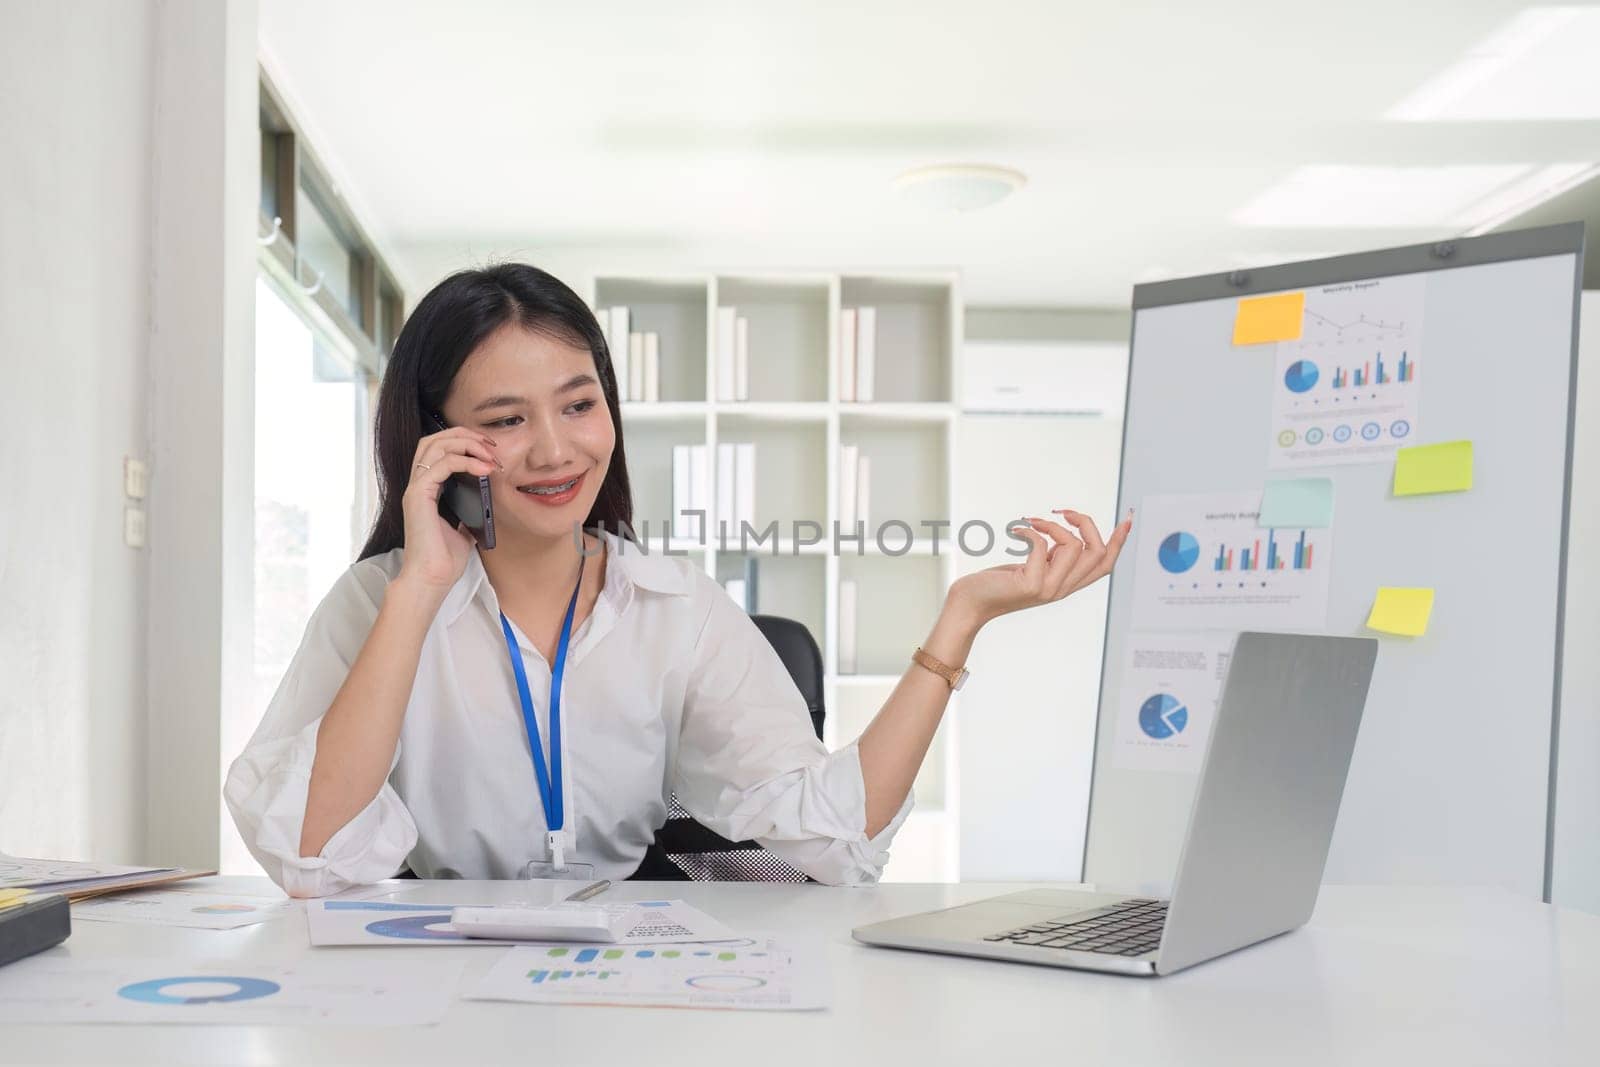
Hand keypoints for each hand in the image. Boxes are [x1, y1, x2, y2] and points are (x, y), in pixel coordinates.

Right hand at [396, 425, 502, 591]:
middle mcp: (418, 485)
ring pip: (435, 445)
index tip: (490, 450)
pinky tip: (484, 469)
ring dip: (466, 444)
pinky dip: (464, 461)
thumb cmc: (444, 560)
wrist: (432, 580)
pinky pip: (441, 464)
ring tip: (489, 454)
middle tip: (490, 444)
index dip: (463, 442)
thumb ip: (470, 512)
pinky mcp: (418, 496)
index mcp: (427, 490)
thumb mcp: (464, 530)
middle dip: (464, 435)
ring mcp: (416, 489)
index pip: (439, 449)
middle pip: (434, 439)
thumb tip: (487, 501)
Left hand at [947, 509, 1132, 626]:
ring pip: (1074, 546)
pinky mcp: (1031, 585)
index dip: (1120, 541)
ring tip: (1032, 523)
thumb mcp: (1033, 567)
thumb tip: (1066, 534)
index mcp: (1067, 584)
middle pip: (1099, 553)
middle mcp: (1062, 589)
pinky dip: (1030, 531)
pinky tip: (1016, 531)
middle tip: (1062, 511)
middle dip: (1086, 522)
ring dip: (1053, 525)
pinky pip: (1042, 545)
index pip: (1105, 565)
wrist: (969, 604)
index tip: (1128, 517)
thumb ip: (1053, 557)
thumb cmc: (996, 583)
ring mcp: (1048, 589)